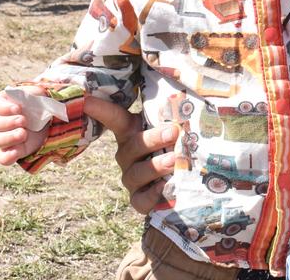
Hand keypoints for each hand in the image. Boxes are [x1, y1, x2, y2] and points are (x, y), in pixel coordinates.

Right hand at [0, 89, 48, 164]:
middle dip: (8, 122)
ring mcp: (4, 137)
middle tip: (23, 120)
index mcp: (2, 104)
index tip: (18, 108)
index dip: (4, 107)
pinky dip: (7, 157)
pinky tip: (15, 152)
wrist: (48, 119)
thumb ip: (36, 92)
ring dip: (9, 137)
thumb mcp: (39, 94)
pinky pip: (3, 158)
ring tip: (23, 134)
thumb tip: (38, 92)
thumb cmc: (40, 103)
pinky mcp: (13, 150)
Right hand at [84, 98, 177, 214]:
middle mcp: (127, 155)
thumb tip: (202, 89)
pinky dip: (153, 194)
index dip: (100, 109)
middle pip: (133, 146)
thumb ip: (177, 114)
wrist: (181, 184)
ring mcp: (131, 178)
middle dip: (152, 138)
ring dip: (156, 165)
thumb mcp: (176, 128)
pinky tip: (167, 186)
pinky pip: (140, 199)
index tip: (86, 99)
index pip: (114, 117)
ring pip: (136, 172)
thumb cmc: (179, 145)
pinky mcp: (138, 200)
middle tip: (173, 132)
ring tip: (175, 160)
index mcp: (133, 132)